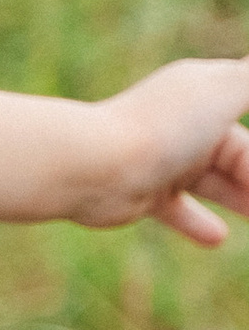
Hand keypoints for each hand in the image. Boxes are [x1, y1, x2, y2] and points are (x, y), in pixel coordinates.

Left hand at [71, 62, 248, 244]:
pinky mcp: (144, 193)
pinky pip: (178, 210)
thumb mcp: (222, 91)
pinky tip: (217, 238)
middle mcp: (183, 124)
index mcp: (202, 93)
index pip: (245, 119)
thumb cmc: (163, 126)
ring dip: (242, 200)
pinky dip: (198, 224)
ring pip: (215, 183)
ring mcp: (164, 159)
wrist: (95, 165)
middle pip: (237, 155)